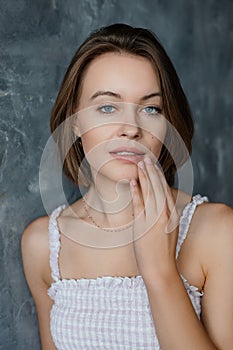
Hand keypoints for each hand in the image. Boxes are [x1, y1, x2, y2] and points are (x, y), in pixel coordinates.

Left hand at [130, 156, 178, 283]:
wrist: (159, 268)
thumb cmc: (163, 252)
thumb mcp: (169, 231)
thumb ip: (165, 217)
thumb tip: (159, 206)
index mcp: (172, 215)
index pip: (166, 191)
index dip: (160, 177)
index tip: (155, 166)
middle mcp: (165, 215)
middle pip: (158, 188)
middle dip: (152, 171)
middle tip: (146, 158)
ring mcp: (154, 219)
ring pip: (150, 192)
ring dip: (145, 176)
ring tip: (140, 163)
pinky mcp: (143, 225)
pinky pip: (139, 205)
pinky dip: (137, 192)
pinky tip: (134, 181)